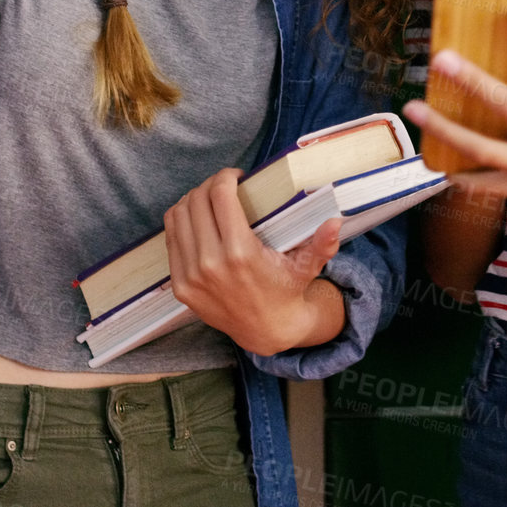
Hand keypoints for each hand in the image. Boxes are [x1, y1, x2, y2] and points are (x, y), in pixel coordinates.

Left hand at [163, 168, 345, 356]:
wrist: (265, 331)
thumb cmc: (286, 291)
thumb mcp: (307, 267)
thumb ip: (322, 245)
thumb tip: (335, 221)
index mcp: (240, 254)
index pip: (220, 196)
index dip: (225, 177)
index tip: (236, 176)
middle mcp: (210, 263)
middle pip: (196, 201)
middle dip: (209, 185)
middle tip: (224, 186)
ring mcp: (190, 275)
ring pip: (178, 216)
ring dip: (192, 200)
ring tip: (208, 199)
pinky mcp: (179, 285)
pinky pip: (171, 239)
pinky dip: (180, 222)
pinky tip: (196, 219)